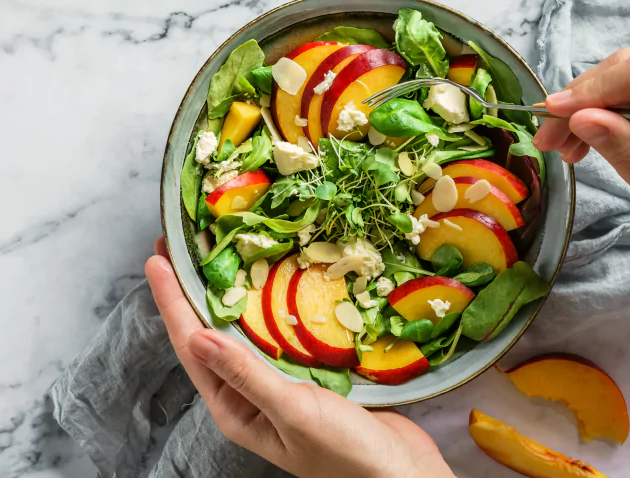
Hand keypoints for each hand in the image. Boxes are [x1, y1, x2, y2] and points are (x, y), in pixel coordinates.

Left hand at [145, 239, 453, 477]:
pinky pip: (282, 331)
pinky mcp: (310, 371)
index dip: (173, 302)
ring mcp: (281, 381)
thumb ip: (247, 376)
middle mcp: (250, 392)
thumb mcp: (292, 413)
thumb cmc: (345, 454)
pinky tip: (275, 282)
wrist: (400, 471)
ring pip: (247, 328)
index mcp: (235, 407)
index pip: (193, 346)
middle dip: (195, 290)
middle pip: (213, 332)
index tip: (157, 260)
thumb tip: (196, 338)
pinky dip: (274, 303)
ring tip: (220, 255)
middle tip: (181, 247)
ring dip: (233, 293)